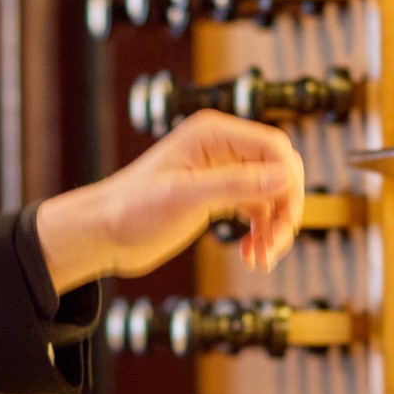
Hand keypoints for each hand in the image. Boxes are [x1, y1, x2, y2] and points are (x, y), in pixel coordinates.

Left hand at [35, 111, 305, 285]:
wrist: (103, 234)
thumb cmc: (133, 210)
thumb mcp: (185, 198)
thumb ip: (235, 185)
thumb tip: (285, 177)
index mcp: (214, 134)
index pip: (274, 147)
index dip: (289, 182)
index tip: (287, 220)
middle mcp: (222, 148)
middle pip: (279, 171)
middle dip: (284, 209)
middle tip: (274, 246)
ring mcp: (221, 172)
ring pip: (272, 195)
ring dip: (274, 228)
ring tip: (262, 260)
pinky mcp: (218, 196)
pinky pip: (257, 210)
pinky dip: (261, 234)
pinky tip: (251, 258)